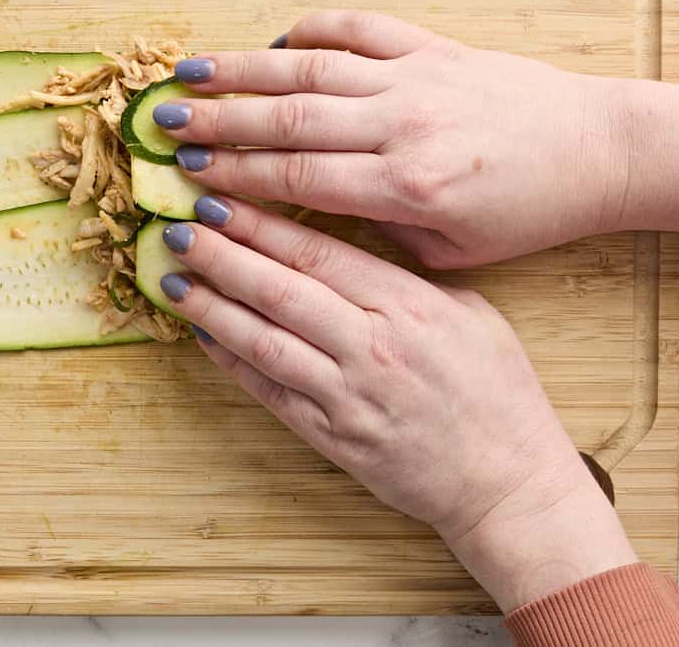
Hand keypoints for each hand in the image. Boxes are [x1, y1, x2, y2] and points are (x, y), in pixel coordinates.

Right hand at [154, 11, 632, 267]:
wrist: (596, 151)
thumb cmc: (525, 212)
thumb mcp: (450, 251)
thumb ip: (374, 233)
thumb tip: (304, 217)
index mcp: (406, 187)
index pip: (298, 177)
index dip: (234, 173)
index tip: (185, 173)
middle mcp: (403, 125)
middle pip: (290, 118)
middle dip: (220, 119)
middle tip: (164, 120)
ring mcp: (416, 78)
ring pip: (313, 69)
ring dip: (246, 69)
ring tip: (192, 71)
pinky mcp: (434, 47)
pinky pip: (362, 28)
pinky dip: (315, 29)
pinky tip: (276, 40)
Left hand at [157, 196, 637, 610]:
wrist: (506, 480)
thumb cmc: (496, 389)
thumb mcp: (469, 309)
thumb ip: (403, 274)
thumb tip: (347, 235)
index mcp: (407, 305)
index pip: (317, 253)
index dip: (260, 225)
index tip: (219, 199)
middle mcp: (371, 346)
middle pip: (279, 290)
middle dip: (221, 255)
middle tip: (178, 229)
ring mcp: (348, 395)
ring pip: (262, 340)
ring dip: (210, 307)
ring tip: (172, 279)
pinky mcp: (332, 437)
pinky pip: (269, 391)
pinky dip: (230, 361)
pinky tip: (202, 334)